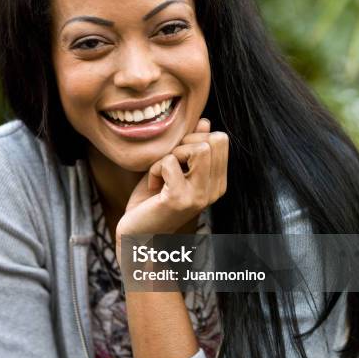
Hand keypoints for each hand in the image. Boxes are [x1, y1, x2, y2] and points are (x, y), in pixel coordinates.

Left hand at [115, 118, 228, 255]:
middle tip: (169, 164)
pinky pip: (170, 162)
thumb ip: (190, 146)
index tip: (177, 158)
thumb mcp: (173, 169)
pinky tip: (153, 186)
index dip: (195, 138)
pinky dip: (155, 168)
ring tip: (162, 174)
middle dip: (185, 143)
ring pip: (199, 148)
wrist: (138, 236)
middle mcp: (214, 191)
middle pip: (214, 140)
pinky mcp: (179, 199)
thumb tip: (206, 121)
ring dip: (172, 154)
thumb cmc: (152, 202)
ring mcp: (199, 196)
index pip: (220, 139)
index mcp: (217, 183)